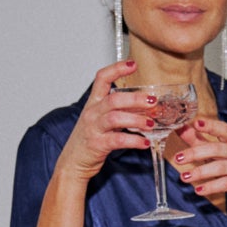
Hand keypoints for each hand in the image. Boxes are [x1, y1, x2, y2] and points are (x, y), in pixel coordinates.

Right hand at [55, 61, 156, 182]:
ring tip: (151, 123)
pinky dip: (133, 140)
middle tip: (153, 101)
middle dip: (135, 99)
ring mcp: (94, 128)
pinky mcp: (97, 145)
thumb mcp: (102, 120)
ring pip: (115, 117)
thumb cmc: (91, 140)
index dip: (116, 69)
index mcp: (94, 103)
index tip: (132, 64)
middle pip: (114, 99)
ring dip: (136, 119)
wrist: (73, 162)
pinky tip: (144, 142)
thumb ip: (121, 111)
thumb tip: (147, 106)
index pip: (102, 78)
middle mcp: (92, 112)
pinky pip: (117, 140)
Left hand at [173, 117, 226, 212]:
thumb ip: (199, 141)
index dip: (210, 125)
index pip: (223, 129)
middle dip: (196, 153)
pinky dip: (211, 187)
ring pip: (220, 167)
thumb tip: (181, 128)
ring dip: (200, 172)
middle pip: (217, 149)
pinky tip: (199, 189)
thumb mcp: (218, 153)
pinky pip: (225, 184)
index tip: (196, 123)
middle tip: (178, 158)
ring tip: (184, 177)